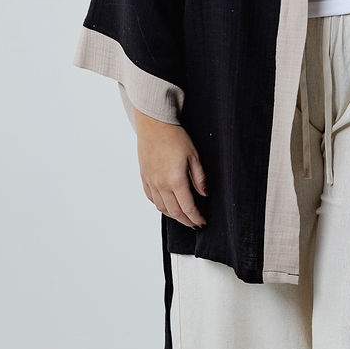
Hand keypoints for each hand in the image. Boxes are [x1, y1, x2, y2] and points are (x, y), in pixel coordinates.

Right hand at [133, 110, 208, 228]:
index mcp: (175, 181)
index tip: (202, 221)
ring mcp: (151, 182)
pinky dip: (160, 205)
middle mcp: (161, 185)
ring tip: (183, 217)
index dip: (196, 217)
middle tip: (194, 223)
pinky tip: (167, 205)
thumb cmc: (174, 137)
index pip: (188, 207)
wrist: (154, 125)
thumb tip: (205, 194)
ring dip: (173, 215)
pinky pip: (151, 198)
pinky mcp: (144, 177)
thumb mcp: (194, 156)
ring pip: (162, 208)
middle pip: (174, 212)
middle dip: (186, 220)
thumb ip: (200, 178)